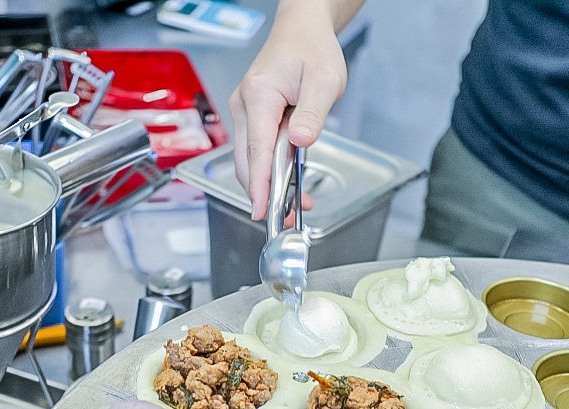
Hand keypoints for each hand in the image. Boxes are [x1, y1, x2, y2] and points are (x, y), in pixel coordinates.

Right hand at [230, 0, 352, 220]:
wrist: (301, 31)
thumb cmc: (311, 50)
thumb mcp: (324, 81)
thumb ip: (312, 114)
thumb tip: (300, 142)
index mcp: (259, 95)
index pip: (257, 150)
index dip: (259, 184)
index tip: (262, 209)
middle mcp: (245, 106)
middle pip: (247, 162)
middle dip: (264, 192)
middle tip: (287, 217)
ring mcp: (245, 113)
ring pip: (249, 160)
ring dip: (268, 184)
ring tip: (295, 203)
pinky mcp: (252, 118)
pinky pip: (256, 151)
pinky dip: (269, 170)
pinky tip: (289, 181)